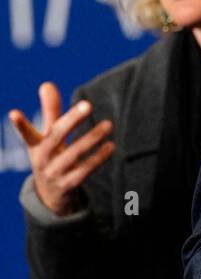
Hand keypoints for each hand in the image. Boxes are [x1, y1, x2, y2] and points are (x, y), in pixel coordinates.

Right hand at [8, 83, 114, 216]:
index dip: (20, 124)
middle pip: (56, 137)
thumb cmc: (50, 156)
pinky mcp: (69, 185)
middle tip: (87, 104)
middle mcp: (43, 159)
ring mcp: (55, 173)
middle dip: (71, 120)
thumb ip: (50, 111)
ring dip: (92, 138)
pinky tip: (110, 145)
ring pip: (74, 153)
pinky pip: (85, 170)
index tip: (13, 113)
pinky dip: (98, 157)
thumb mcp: (46, 136)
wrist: (51, 195)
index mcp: (35, 145)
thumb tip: (47, 83)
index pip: (26, 133)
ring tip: (108, 124)